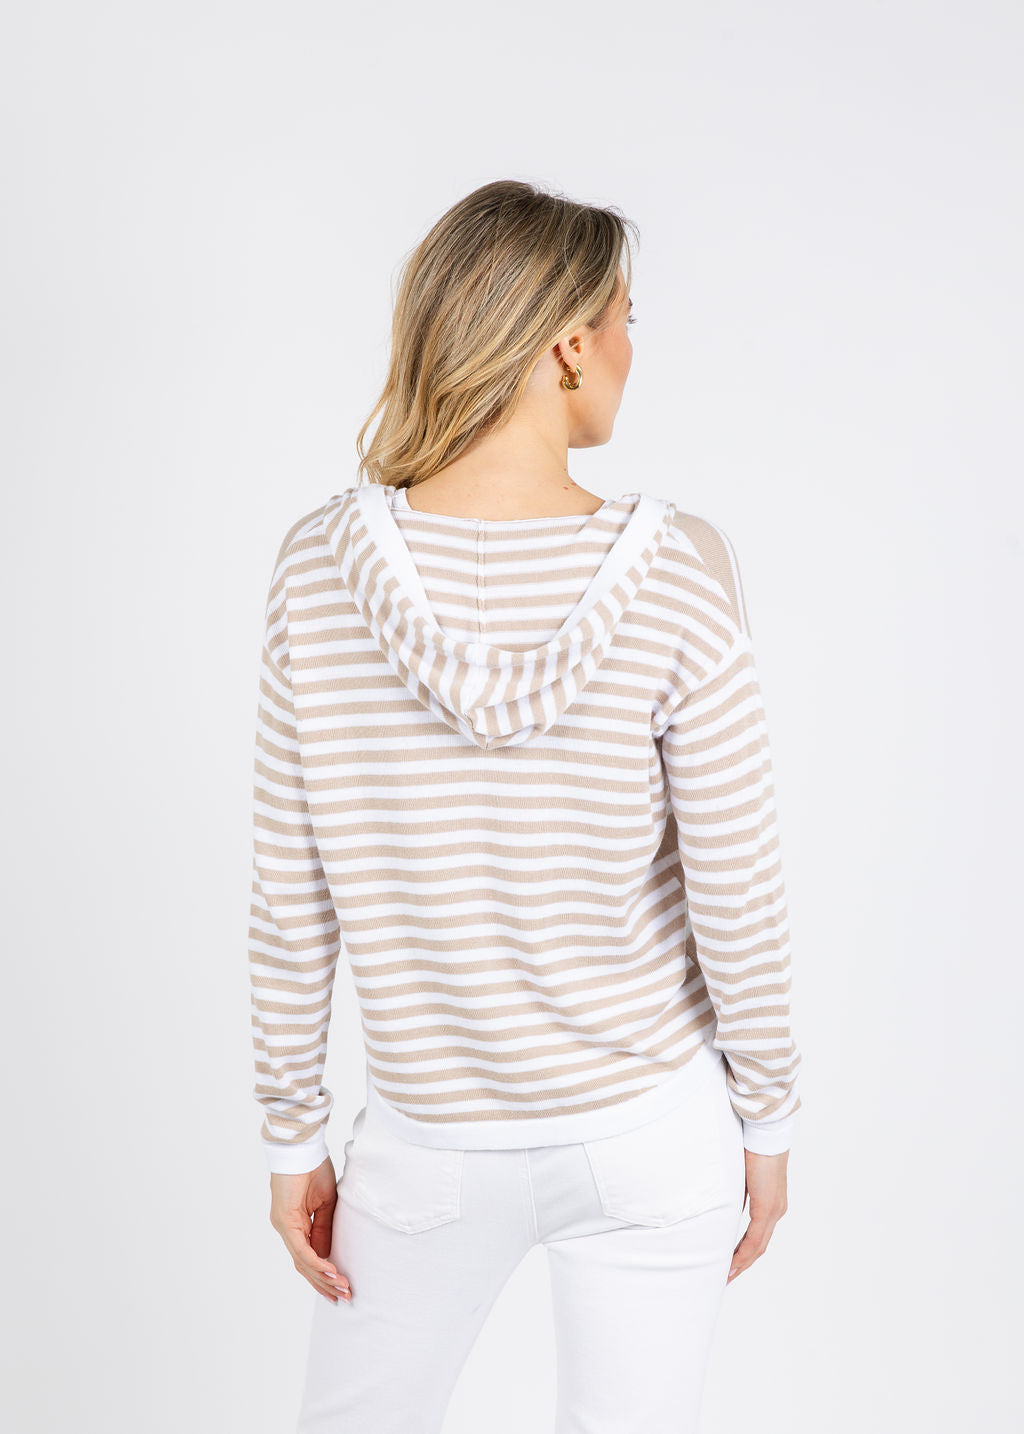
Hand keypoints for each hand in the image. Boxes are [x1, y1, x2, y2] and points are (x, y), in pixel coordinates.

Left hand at [268, 1159, 352, 1303]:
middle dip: (324, 1284)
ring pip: (302, 1261)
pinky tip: (331, 1272)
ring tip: (342, 1289)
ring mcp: (283, 1226)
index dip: (323, 1274)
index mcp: (294, 1225)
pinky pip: (301, 1249)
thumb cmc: (313, 1167)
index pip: (307, 1258)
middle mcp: (285, 1229)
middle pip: (303, 1266)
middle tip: (344, 1298)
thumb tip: (327, 1255)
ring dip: (323, 1277)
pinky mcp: (285, 1220)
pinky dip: (316, 1262)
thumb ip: (325, 1228)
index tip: (341, 1287)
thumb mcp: (326, 1202)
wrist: (301, 1146)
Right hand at [726, 1148, 788, 1283]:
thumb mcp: (740, 1174)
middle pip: (759, 1246)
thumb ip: (736, 1191)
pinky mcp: (767, 1208)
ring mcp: (774, 1210)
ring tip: (727, 1275)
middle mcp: (776, 1209)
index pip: (758, 1234)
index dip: (745, 1251)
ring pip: (758, 1246)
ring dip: (743, 1262)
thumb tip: (723, 1200)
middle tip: (727, 1276)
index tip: (731, 1262)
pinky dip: (743, 1253)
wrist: (765, 1132)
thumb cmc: (752, 1144)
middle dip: (743, 1263)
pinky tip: (733, 1263)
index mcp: (771, 1201)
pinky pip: (755, 1238)